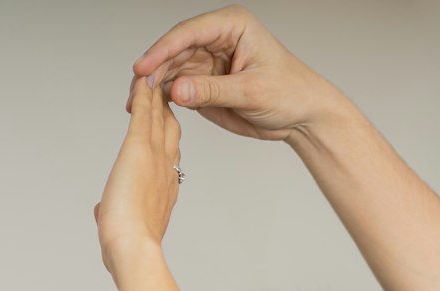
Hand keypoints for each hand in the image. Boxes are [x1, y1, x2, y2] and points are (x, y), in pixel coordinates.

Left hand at [95, 77, 181, 275]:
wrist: (135, 247)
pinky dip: (143, 96)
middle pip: (171, 130)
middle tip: (162, 93)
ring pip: (160, 117)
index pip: (169, 157)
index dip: (167, 140)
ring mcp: (155, 157)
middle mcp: (166, 170)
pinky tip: (141, 80)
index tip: (164, 127)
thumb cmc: (131, 246)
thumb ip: (113, 214)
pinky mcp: (137, 149)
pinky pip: (143, 114)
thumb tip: (101, 212)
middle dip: (166, 111)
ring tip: (152, 77)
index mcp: (165, 190)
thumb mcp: (121, 228)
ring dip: (155, 97)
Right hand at [129, 5, 347, 142]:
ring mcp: (207, 61)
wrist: (303, 116)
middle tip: (136, 92)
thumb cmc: (290, 92)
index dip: (162, 49)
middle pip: (173, 50)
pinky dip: (162, 99)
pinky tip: (149, 109)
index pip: (189, 33)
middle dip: (153, 70)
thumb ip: (212, 91)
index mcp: (231, 25)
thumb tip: (176, 89)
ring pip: (170, 69)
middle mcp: (215, 39)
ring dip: (152, 86)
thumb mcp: (252, 91)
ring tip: (136, 105)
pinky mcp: (203, 83)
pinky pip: (176, 88)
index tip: (143, 67)